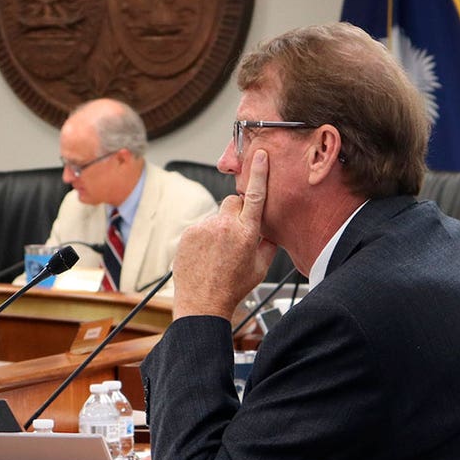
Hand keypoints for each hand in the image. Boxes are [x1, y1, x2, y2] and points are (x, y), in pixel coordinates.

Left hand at [171, 150, 277, 319]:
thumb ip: (268, 243)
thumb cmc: (233, 288)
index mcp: (246, 232)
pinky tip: (206, 254)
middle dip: (238, 211)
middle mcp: (224, 226)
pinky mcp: (188, 233)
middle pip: (234, 201)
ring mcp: (204, 228)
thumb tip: (270, 230)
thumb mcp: (260, 268)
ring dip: (220, 227)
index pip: (255, 195)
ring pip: (217, 216)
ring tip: (218, 252)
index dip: (259, 174)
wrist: (202, 303)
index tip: (260, 156)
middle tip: (237, 233)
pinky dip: (205, 236)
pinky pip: (201, 226)